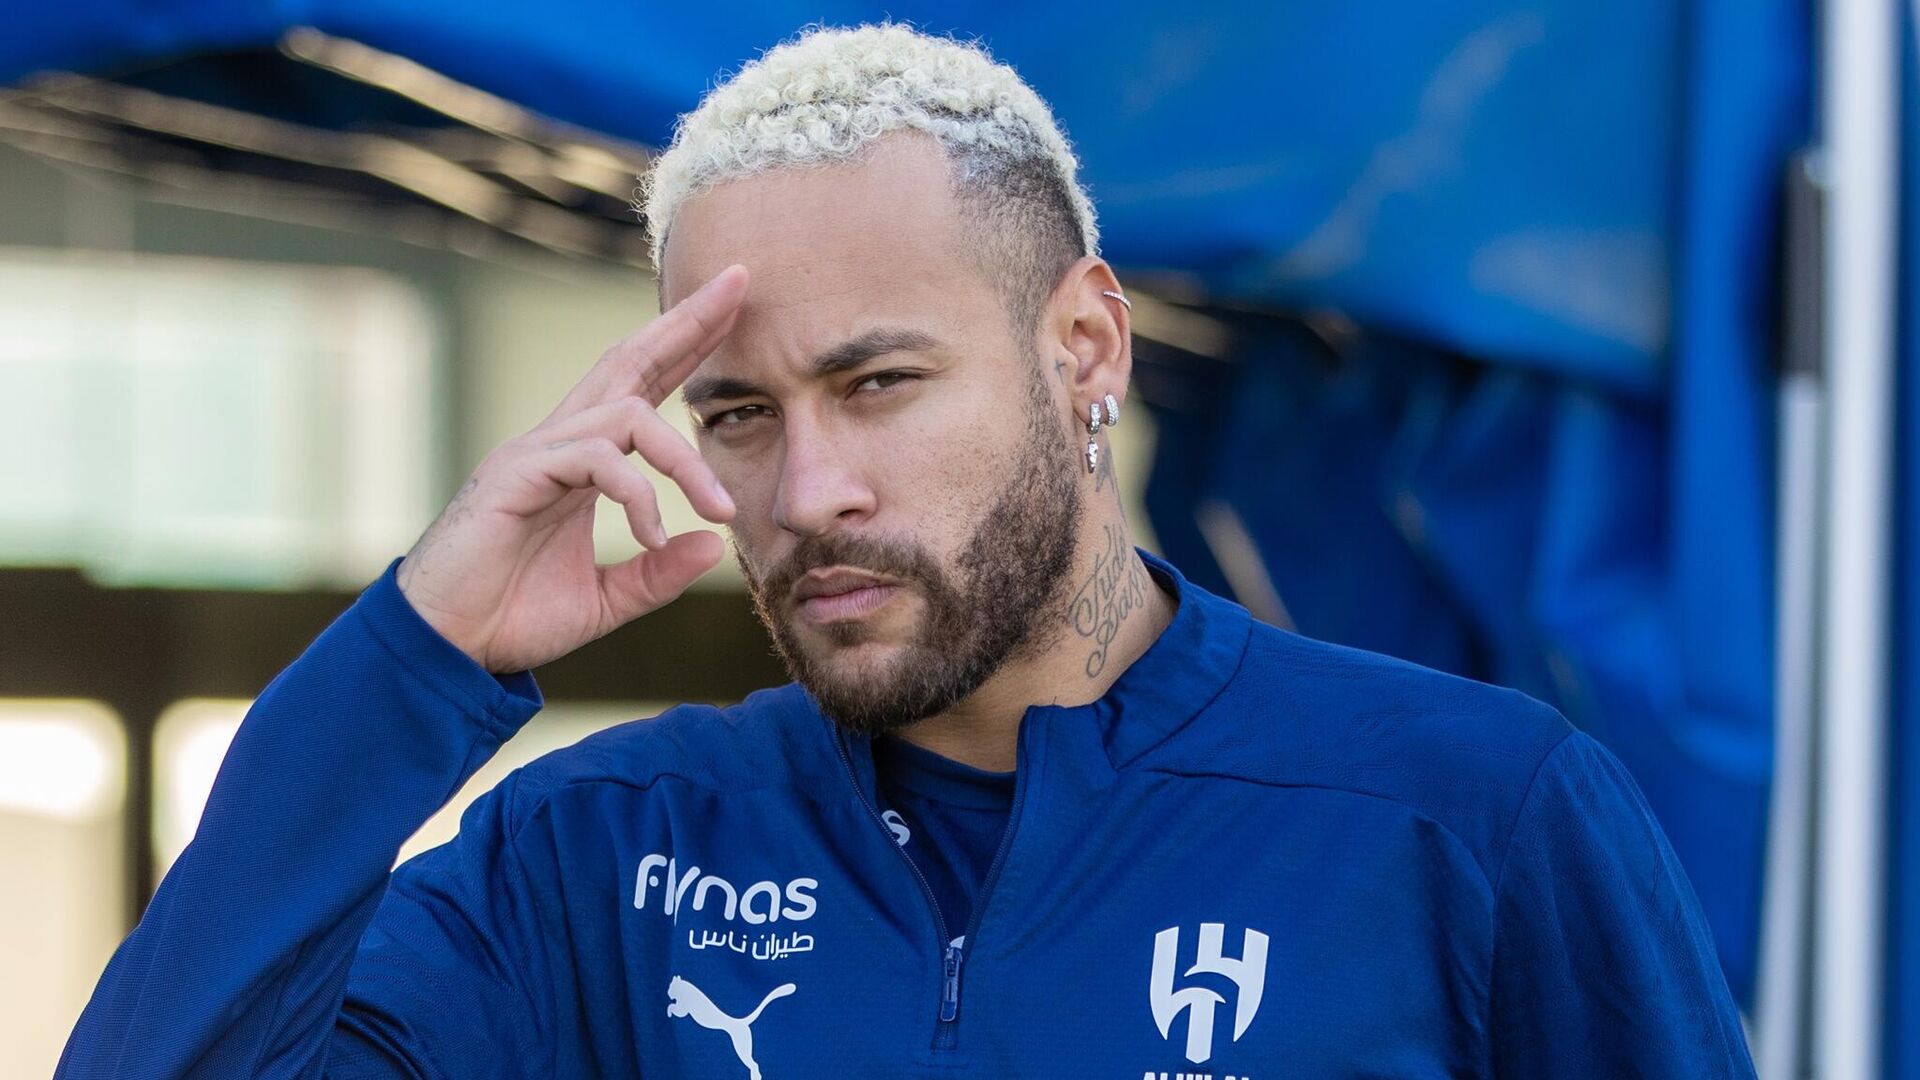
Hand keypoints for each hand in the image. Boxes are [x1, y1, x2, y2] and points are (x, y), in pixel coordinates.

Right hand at [395, 265, 747, 672]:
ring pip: (628, 416)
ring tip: (721, 509)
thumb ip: (656, 572)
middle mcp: (557, 442)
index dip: (686, 345)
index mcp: (580, 462)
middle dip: (686, 320)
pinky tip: (651, 538)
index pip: (642, 386)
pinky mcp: (515, 474)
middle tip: (741, 280)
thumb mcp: (606, 599)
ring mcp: (533, 453)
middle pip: (629, 359)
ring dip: (684, 461)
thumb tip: (712, 545)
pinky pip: (596, 461)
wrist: (446, 647)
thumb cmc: (512, 616)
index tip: (734, 308)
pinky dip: (637, 496)